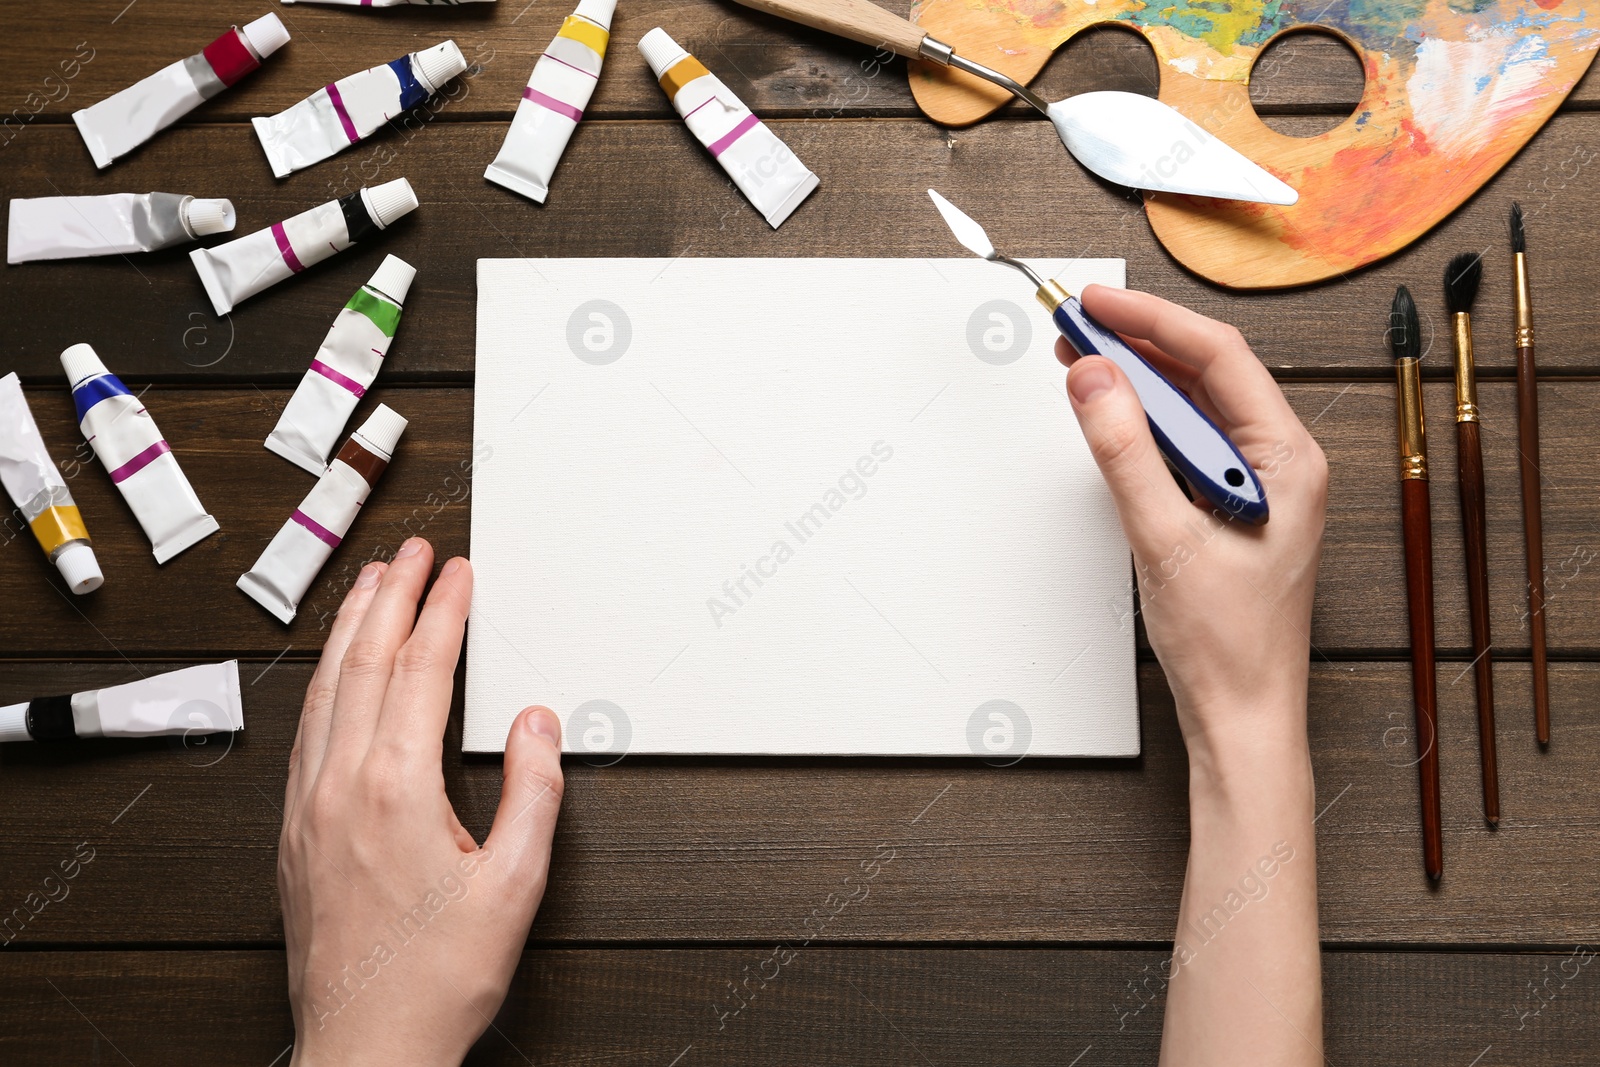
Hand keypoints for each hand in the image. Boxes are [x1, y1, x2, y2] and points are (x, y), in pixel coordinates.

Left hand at [279, 538, 563, 1065]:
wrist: (366, 1049)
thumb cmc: (437, 981)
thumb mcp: (515, 886)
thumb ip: (533, 792)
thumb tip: (537, 722)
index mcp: (395, 789)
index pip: (418, 672)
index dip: (441, 613)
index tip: (458, 574)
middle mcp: (339, 786)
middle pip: (362, 664)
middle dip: (390, 596)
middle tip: (410, 552)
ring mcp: (307, 808)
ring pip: (323, 691)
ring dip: (347, 628)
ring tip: (367, 585)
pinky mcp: (294, 834)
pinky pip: (305, 731)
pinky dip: (322, 682)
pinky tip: (333, 674)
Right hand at [1058, 285, 1328, 755]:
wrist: (1243, 717)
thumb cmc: (1228, 646)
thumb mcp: (1164, 540)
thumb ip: (1125, 454)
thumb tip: (1095, 380)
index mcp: (1288, 460)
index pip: (1219, 357)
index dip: (1152, 321)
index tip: (1097, 303)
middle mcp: (1280, 464)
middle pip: (1207, 374)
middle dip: (1139, 343)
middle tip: (1077, 324)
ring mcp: (1256, 487)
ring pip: (1194, 408)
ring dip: (1138, 381)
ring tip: (1082, 359)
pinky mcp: (1230, 509)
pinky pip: (1186, 445)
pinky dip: (1144, 424)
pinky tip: (1110, 417)